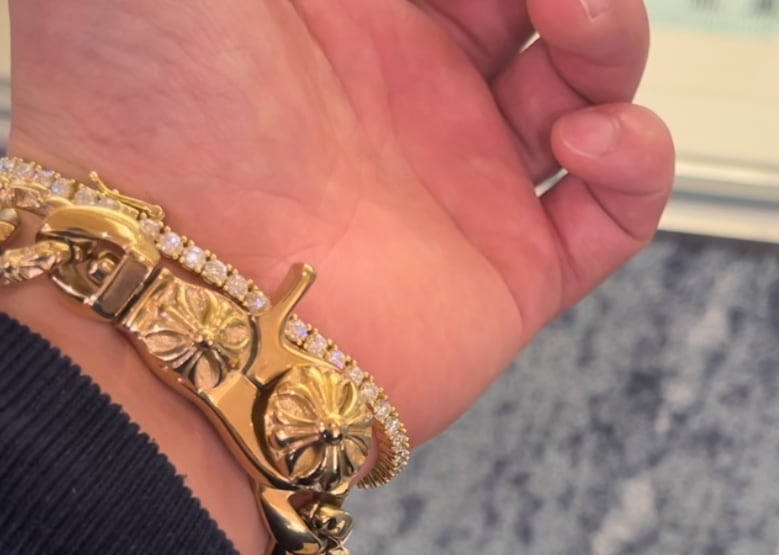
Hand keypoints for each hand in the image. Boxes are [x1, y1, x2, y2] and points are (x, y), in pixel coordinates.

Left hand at [7, 0, 673, 444]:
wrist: (176, 301)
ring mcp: (465, 180)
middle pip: (539, 2)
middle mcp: (410, 87)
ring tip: (570, 33)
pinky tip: (586, 138)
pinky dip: (638, 161)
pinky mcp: (512, 270)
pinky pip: (617, 212)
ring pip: (592, 85)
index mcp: (342, 7)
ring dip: (610, 39)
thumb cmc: (139, 113)